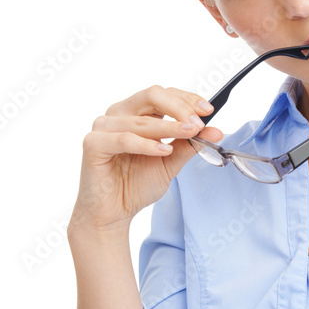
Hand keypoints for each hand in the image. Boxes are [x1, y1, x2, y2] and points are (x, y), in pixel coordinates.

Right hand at [68, 85, 223, 234]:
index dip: (187, 99)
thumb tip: (215, 131)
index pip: (164, 95)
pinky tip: (164, 150)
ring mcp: (104, 127)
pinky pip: (123, 139)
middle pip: (152, 96)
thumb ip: (190, 145)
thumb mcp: (170, 163)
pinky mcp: (93, 144)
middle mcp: (119, 114)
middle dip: (180, 108)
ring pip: (141, 120)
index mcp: (137, 113)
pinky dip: (146, 144)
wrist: (113, 213)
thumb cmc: (135, 185)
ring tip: (189, 134)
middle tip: (198, 124)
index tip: (208, 111)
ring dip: (169, 127)